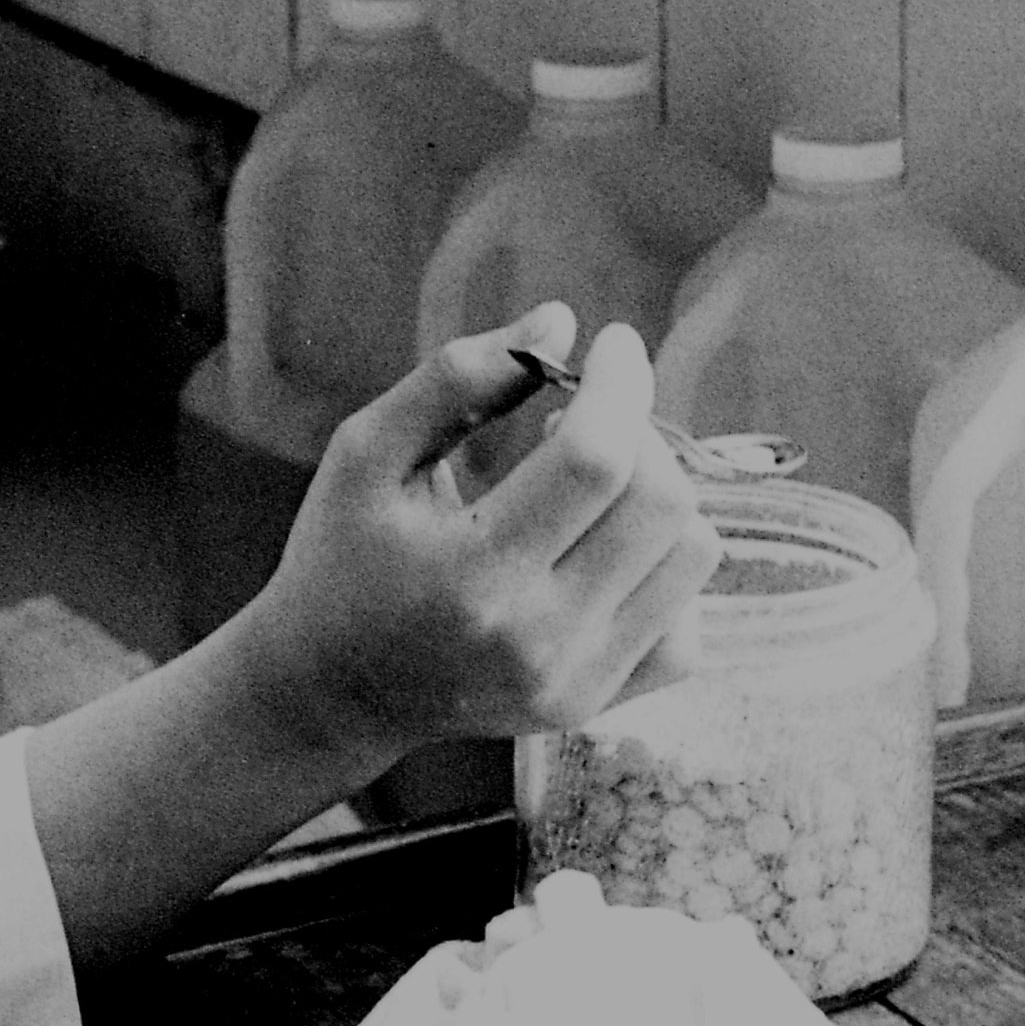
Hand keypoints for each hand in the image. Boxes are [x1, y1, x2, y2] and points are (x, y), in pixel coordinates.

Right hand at [229, 307, 722, 768]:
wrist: (332, 691)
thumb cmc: (342, 554)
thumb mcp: (368, 452)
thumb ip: (456, 379)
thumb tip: (561, 319)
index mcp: (471, 573)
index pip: (595, 460)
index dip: (620, 383)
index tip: (612, 341)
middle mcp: (536, 640)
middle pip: (660, 502)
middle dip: (639, 427)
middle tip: (585, 411)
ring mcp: (575, 683)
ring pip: (692, 555)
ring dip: (657, 489)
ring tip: (591, 476)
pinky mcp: (595, 706)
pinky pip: (688, 626)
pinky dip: (665, 567)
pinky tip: (606, 545)